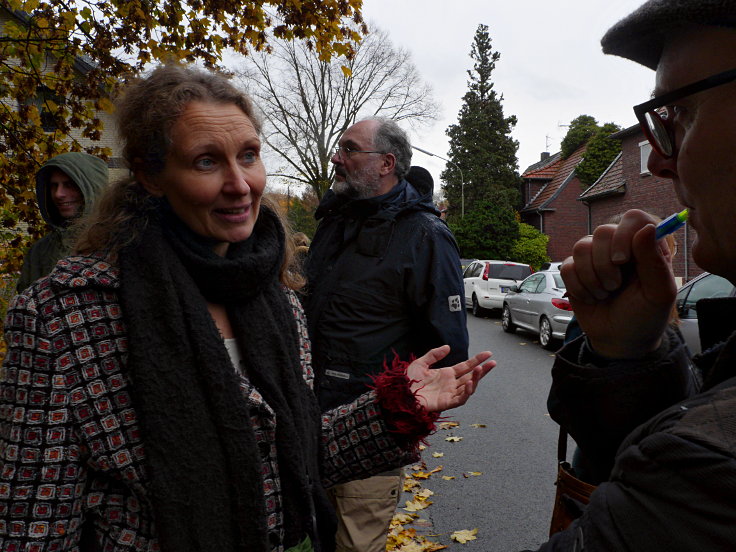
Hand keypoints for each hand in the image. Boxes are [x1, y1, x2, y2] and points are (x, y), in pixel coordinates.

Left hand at [407, 345, 494, 411]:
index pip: (466, 366)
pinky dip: (467, 392)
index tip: (487, 354)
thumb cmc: (408, 381)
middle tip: (493, 363)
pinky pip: (460, 398)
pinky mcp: (446, 403)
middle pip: (471, 376)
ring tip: (480, 370)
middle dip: (483, 370)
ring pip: (468, 387)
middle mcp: (451, 384)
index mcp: (446, 374)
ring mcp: (450, 394)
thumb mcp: (420, 363)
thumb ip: (434, 354)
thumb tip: (448, 347)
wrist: (400, 394)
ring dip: (476, 379)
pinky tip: (470, 383)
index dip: (477, 360)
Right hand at [561, 209, 676, 357]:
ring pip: (581, 247)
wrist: (620, 341)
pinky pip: (567, 266)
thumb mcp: (658, 293)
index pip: (633, 219)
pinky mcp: (576, 271)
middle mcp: (620, 247)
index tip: (622, 260)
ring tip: (605, 293)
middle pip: (602, 232)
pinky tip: (591, 297)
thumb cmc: (645, 317)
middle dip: (605, 265)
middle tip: (616, 286)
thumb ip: (654, 260)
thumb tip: (646, 228)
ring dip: (592, 277)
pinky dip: (579, 286)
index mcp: (646, 247)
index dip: (623, 235)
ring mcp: (596, 258)